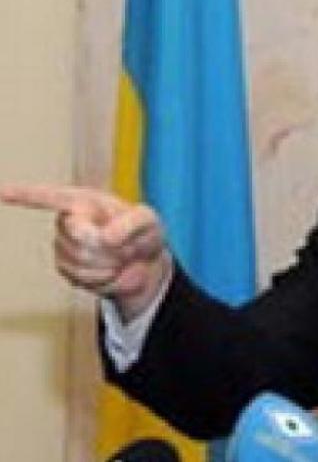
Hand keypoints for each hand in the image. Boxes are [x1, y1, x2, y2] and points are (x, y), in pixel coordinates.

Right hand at [0, 184, 170, 320]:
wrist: (144, 262)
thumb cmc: (144, 232)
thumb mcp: (148, 221)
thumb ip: (131, 223)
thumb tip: (105, 236)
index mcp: (84, 201)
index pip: (49, 196)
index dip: (24, 195)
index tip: (1, 192)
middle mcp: (68, 221)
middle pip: (79, 237)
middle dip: (109, 247)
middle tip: (128, 246)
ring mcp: (64, 246)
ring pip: (80, 260)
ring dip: (109, 263)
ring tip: (121, 257)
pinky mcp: (66, 269)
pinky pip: (82, 278)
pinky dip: (105, 278)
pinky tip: (113, 270)